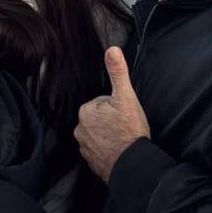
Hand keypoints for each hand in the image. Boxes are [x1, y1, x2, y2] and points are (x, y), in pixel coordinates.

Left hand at [74, 47, 149, 181]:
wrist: (131, 164)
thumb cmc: (129, 130)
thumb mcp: (125, 96)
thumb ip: (117, 72)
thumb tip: (112, 49)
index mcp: (86, 112)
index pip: (102, 102)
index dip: (116, 106)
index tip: (124, 113)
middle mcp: (80, 130)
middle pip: (99, 118)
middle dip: (111, 120)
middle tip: (126, 125)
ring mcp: (85, 148)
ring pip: (99, 134)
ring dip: (110, 135)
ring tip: (124, 137)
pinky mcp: (91, 162)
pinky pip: (100, 150)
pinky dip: (109, 149)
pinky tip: (120, 149)